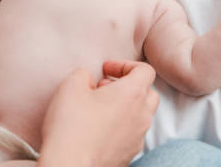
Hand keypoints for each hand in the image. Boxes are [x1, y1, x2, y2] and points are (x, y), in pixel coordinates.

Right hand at [39, 61, 158, 166]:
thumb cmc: (71, 125)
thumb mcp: (71, 86)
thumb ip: (83, 74)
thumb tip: (88, 79)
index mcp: (133, 94)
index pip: (145, 70)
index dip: (125, 65)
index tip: (106, 70)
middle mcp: (142, 116)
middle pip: (149, 93)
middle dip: (129, 86)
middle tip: (104, 89)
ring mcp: (138, 138)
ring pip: (141, 116)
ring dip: (125, 108)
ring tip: (99, 110)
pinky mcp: (129, 155)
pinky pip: (132, 135)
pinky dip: (121, 128)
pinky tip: (98, 130)